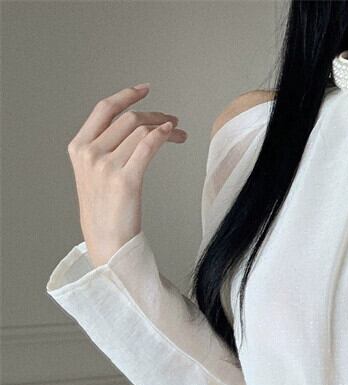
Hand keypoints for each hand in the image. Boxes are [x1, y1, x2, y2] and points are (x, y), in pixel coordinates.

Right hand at [66, 83, 185, 265]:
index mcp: (78, 147)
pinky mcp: (126, 180)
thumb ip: (105, 150)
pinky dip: (162, 135)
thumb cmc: (106, 212)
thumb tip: (135, 131)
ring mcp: (106, 165)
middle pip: (127, 118)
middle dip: (154, 115)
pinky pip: (147, 147)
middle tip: (173, 121)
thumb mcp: (95, 175)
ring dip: (164, 126)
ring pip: (139, 129)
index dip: (126, 95)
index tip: (145, 89)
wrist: (107, 242)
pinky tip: (172, 135)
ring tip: (179, 133)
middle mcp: (89, 152)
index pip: (103, 109)